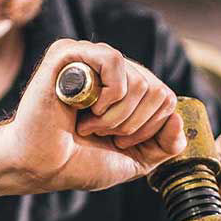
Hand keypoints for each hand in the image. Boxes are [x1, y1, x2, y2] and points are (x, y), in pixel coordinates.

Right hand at [4, 39, 184, 190]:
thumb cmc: (80, 161)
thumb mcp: (137, 159)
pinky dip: (106, 95)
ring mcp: (90, 58)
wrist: (43, 166)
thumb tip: (177, 118)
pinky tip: (85, 108)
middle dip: (132, 125)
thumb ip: (166, 144)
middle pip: (157, 90)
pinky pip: (114, 61)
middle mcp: (111, 69)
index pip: (166, 98)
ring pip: (140, 81)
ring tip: (89, 124)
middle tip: (101, 133)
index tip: (118, 142)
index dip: (148, 128)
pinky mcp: (69, 53)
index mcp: (127, 88)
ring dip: (116, 117)